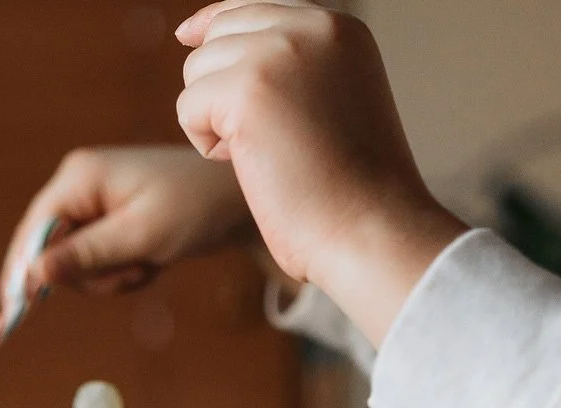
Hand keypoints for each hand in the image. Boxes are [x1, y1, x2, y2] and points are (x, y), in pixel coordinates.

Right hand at [0, 145, 255, 303]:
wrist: (235, 199)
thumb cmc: (193, 209)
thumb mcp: (141, 238)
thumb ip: (87, 256)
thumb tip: (34, 275)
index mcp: (80, 177)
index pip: (34, 229)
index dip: (22, 271)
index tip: (13, 313)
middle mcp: (80, 186)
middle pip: (55, 252)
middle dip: (94, 275)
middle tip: (135, 271)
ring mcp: (94, 204)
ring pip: (81, 265)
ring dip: (115, 277)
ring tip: (151, 261)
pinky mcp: (109, 222)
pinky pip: (102, 264)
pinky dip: (126, 272)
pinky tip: (154, 260)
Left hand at [176, 0, 466, 344]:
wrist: (372, 233)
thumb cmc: (354, 198)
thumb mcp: (336, 108)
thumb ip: (295, 74)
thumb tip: (221, 53)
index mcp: (339, 29)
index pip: (253, 7)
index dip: (214, 26)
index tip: (187, 37)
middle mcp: (311, 27)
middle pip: (218, 35)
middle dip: (220, 92)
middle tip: (264, 146)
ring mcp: (279, 52)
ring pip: (197, 72)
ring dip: (216, 123)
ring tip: (268, 160)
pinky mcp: (247, 88)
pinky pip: (188, 108)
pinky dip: (207, 146)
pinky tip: (253, 169)